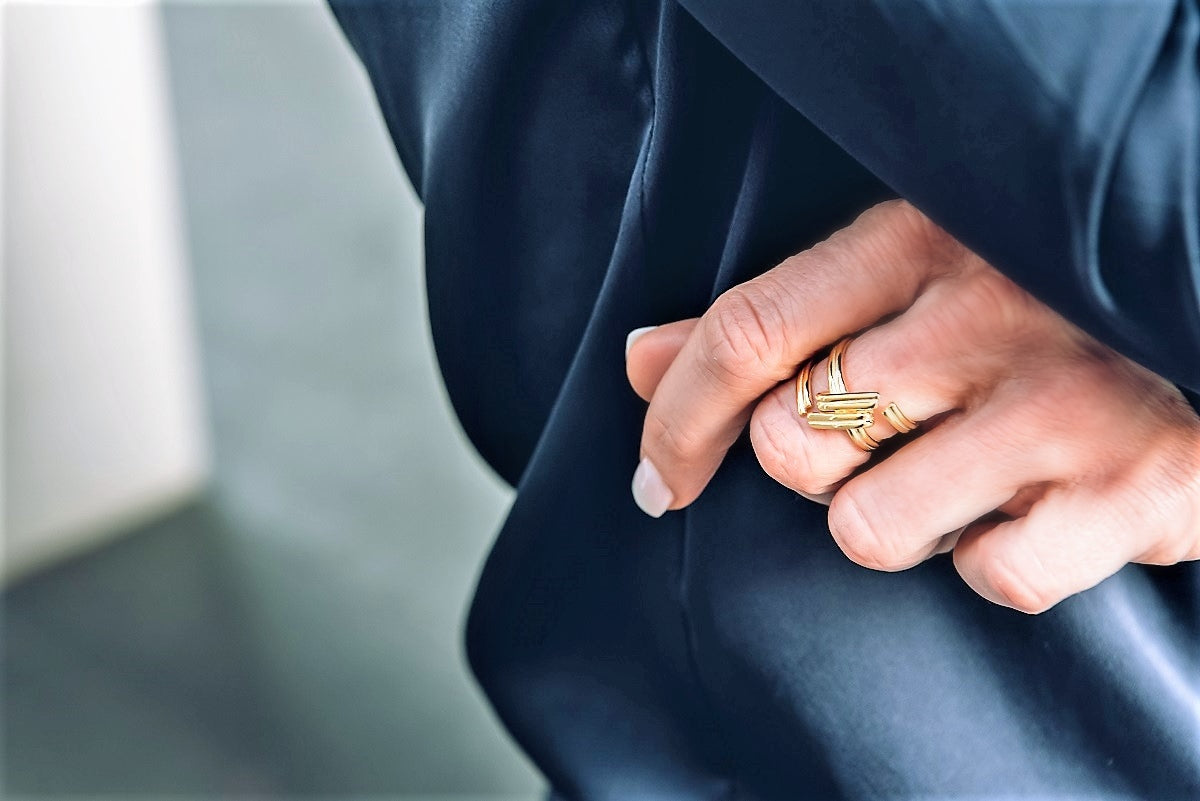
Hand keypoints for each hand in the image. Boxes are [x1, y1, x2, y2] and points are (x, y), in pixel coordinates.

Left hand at [625, 200, 1199, 612]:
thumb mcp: (902, 272)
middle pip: (793, 445)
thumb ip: (772, 319)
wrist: (1198, 312)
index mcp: (921, 237)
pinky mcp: (1131, 495)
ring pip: (869, 529)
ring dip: (899, 517)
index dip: (676, 417)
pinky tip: (1033, 505)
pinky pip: (990, 577)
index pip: (749, 334)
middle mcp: (991, 314)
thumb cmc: (1032, 298)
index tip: (656, 477)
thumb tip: (641, 359)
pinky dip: (994, 557)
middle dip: (811, 466)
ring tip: (961, 468)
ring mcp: (1066, 406)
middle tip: (882, 437)